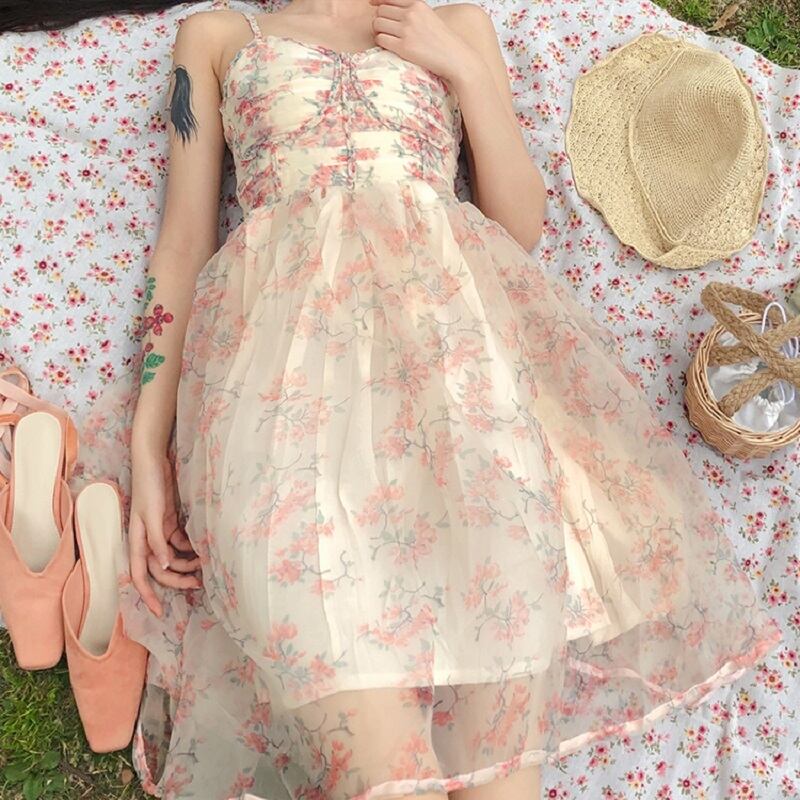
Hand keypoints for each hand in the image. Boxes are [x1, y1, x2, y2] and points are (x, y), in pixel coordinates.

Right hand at [129, 448, 201, 616]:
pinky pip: (181, 542)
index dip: (148, 595)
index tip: (159, 612)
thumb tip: (163, 567)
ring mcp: (160, 531)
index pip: (140, 574)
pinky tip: (205, 549)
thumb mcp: (151, 514)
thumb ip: (156, 541)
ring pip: (173, 557)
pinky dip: (191, 548)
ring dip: (187, 564)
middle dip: (178, 580)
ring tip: (206, 565)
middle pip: (161, 569)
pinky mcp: (171, 522)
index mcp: (137, 540)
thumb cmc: (149, 485)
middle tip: (199, 584)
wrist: (155, 460)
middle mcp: (148, 539)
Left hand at [369, 0, 478, 83]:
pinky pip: (380, 40)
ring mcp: (406, 30)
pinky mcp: (404, 47)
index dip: (378, 0)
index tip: (372, 3)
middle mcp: (410, 14)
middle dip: (380, 20)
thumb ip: (412, 11)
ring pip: (377, 24)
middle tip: (386, 30)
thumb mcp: (429, 17)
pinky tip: (389, 46)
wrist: (455, 57)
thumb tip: (391, 10)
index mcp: (417, 4)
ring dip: (378, 31)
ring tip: (388, 39)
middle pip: (380, 11)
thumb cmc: (442, 40)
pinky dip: (381, 42)